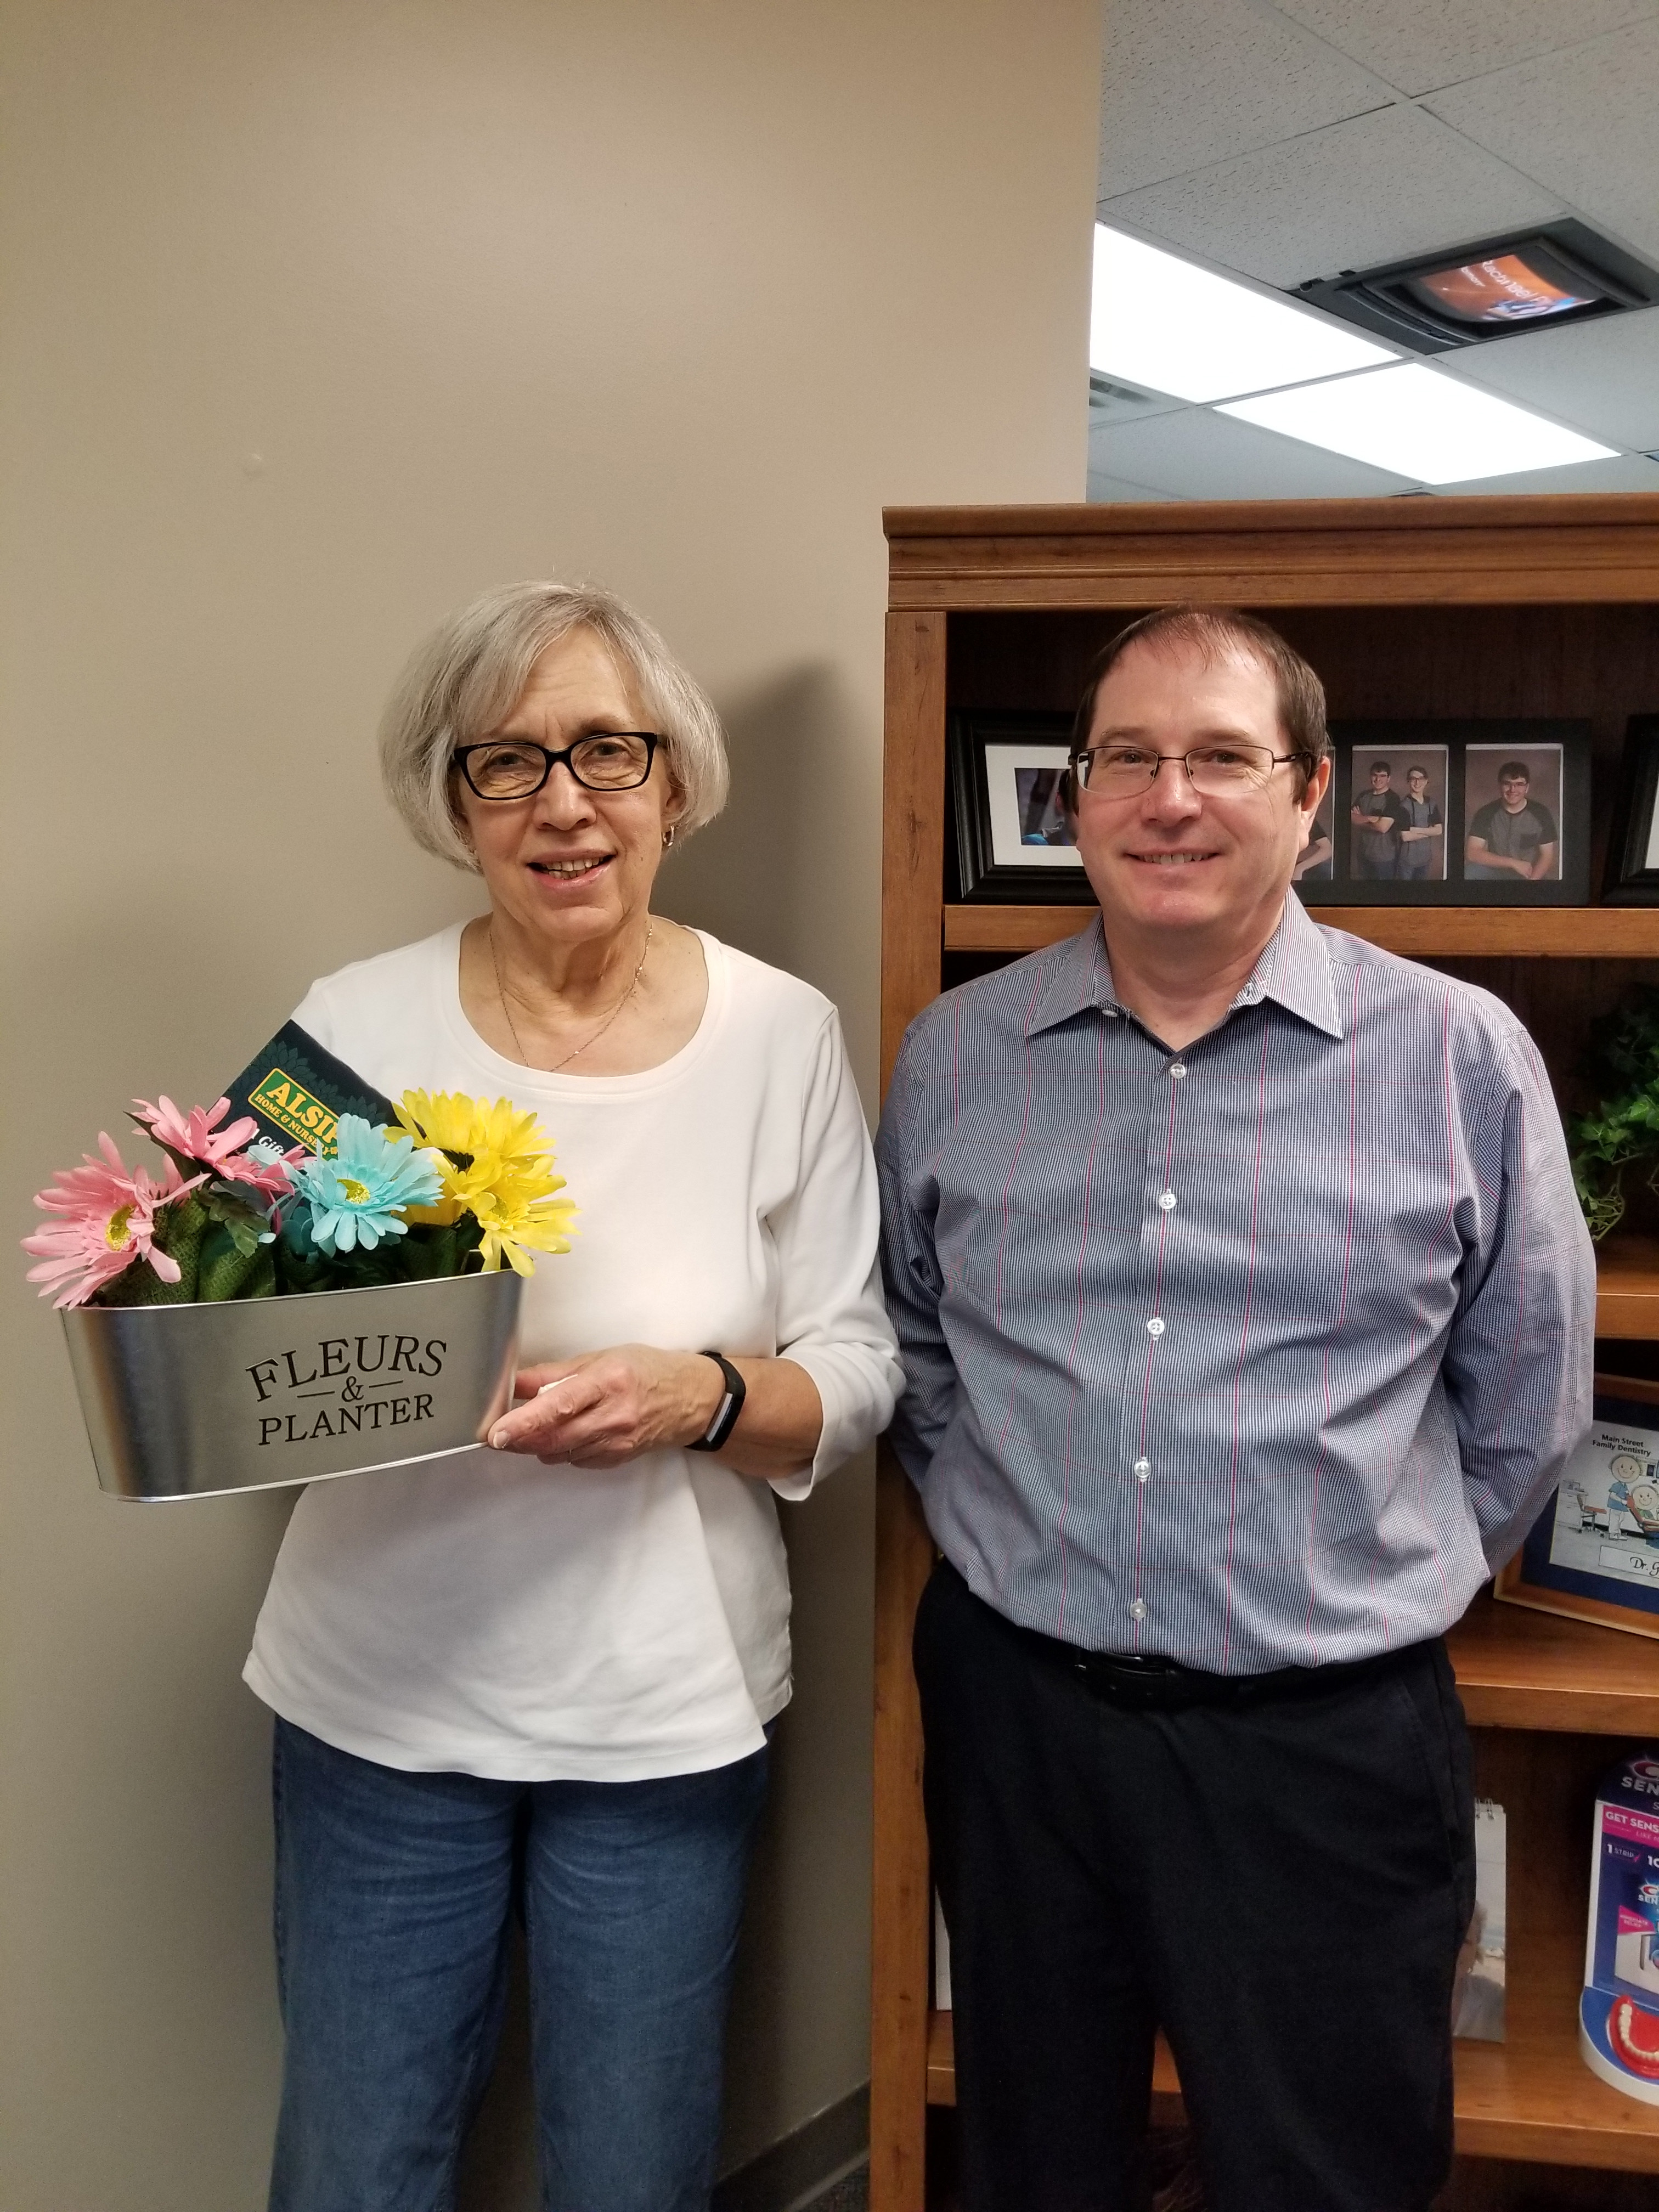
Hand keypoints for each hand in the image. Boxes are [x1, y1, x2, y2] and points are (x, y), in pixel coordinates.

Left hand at [488, 1345, 723, 1468]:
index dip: (524, 1422)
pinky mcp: (618, 1458)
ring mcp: (617, 1441)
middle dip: (520, 1440)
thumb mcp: (601, 1358)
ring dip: (539, 1444)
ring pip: (561, 1453)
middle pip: (555, 1438)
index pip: (559, 1406)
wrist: (691, 1399)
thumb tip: (514, 1383)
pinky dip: (563, 1450)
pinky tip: (568, 1433)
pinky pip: (576, 1460)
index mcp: (608, 1382)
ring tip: (536, 1427)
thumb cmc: (646, 1371)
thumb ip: (553, 1374)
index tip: (497, 1432)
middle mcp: (614, 1415)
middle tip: (498, 1435)